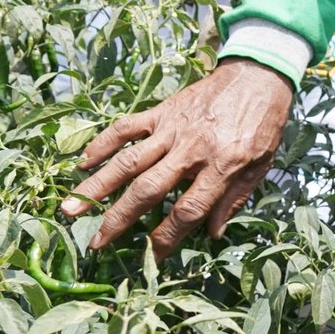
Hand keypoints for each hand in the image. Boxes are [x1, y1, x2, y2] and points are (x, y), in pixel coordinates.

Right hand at [63, 58, 293, 258]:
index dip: (169, 236)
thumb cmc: (263, 124)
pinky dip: (102, 144)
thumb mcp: (261, 165)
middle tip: (95, 242)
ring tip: (70, 207)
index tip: (152, 256)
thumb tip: (213, 234)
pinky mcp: (161, 111)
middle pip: (149, 189)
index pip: (189, 209)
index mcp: (222, 166)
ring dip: (97, 186)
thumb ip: (236, 198)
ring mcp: (173, 129)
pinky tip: (83, 163)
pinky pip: (126, 127)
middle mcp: (192, 150)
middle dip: (119, 219)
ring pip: (128, 161)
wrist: (258, 76)